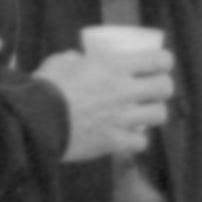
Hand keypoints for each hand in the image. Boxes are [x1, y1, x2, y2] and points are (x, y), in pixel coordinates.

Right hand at [40, 41, 173, 162]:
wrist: (36, 121)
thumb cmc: (45, 87)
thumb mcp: (60, 61)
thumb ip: (75, 58)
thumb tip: (79, 59)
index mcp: (114, 66)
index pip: (158, 60)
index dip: (164, 62)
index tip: (159, 65)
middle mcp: (124, 91)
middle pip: (165, 88)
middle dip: (162, 88)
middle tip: (151, 91)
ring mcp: (122, 118)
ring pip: (159, 115)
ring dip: (152, 114)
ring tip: (141, 114)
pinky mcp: (114, 142)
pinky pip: (141, 142)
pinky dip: (136, 140)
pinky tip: (127, 136)